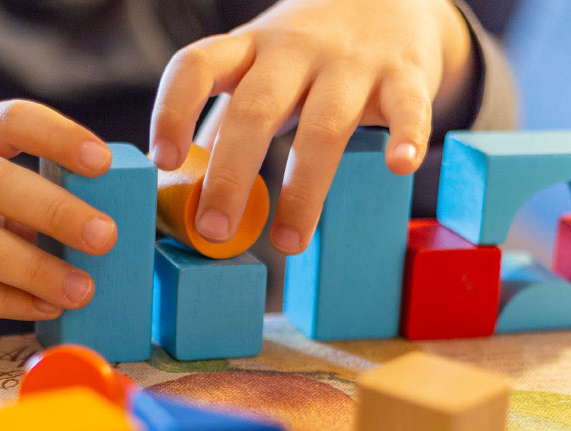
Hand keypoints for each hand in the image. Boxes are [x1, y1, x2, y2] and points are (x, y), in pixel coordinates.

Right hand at [0, 100, 118, 325]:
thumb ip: (20, 196)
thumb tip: (93, 227)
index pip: (8, 119)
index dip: (58, 136)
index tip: (102, 162)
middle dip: (54, 209)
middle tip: (104, 236)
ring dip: (33, 268)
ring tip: (82, 288)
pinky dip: (5, 303)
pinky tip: (43, 307)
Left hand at [150, 0, 474, 253]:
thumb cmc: (309, 55)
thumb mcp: (258, 72)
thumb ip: (222, 125)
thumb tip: (177, 195)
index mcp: (248, 49)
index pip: (196, 66)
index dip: (173, 110)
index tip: (164, 160)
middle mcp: (294, 50)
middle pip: (256, 108)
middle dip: (231, 173)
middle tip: (214, 229)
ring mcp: (351, 62)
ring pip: (324, 124)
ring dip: (304, 188)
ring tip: (289, 242)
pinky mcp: (404, 75)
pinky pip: (406, 106)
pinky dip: (406, 136)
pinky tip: (399, 167)